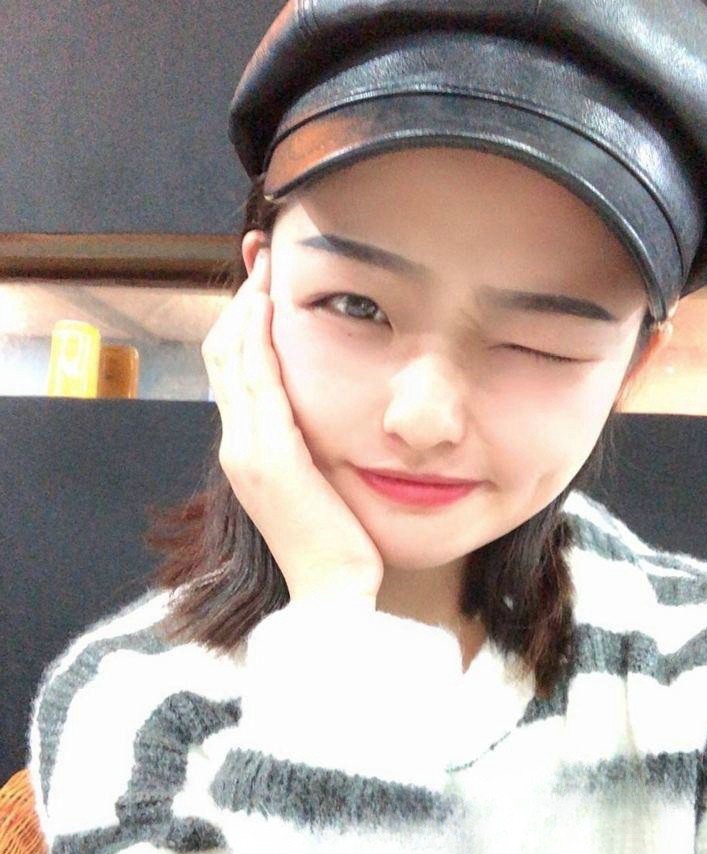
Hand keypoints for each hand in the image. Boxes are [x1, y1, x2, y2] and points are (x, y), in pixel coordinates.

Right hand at [202, 243, 384, 604]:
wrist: (332, 593)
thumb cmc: (333, 541)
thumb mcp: (314, 485)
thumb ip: (305, 447)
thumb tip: (316, 413)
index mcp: (246, 449)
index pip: (232, 370)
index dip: (243, 323)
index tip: (263, 283)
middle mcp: (237, 444)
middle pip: (224, 354)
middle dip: (242, 302)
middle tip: (262, 259)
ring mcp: (247, 449)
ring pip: (234, 358)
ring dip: (249, 308)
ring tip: (268, 268)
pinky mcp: (270, 455)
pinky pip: (258, 381)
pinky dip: (259, 338)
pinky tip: (273, 306)